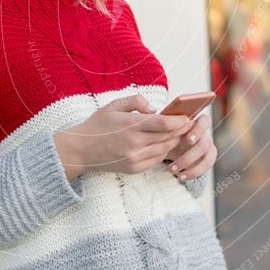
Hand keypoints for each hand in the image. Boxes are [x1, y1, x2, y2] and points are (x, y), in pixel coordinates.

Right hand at [53, 95, 193, 178]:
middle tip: (189, 123)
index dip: (179, 121)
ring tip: (179, 133)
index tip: (187, 117)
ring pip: (164, 150)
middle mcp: (135, 144)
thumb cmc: (97, 125)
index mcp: (131, 125)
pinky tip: (164, 144)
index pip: (164, 123)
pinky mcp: (134, 168)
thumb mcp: (113, 105)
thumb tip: (154, 109)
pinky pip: (156, 160)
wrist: (80, 150)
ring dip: (174, 141)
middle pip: (168, 138)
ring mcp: (135, 158)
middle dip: (180, 130)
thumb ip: (136, 101)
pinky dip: (163, 152)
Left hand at [164, 113, 216, 180]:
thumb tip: (154, 118)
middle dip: (191, 154)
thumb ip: (165, 124)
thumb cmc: (167, 134)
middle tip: (176, 161)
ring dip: (188, 165)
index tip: (188, 140)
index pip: (205, 121)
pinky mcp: (208, 158)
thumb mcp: (165, 128)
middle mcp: (204, 134)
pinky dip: (193, 173)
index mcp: (195, 123)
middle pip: (205, 143)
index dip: (199, 130)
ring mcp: (208, 146)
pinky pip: (206, 166)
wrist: (170, 146)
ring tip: (172, 170)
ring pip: (207, 157)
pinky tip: (180, 176)